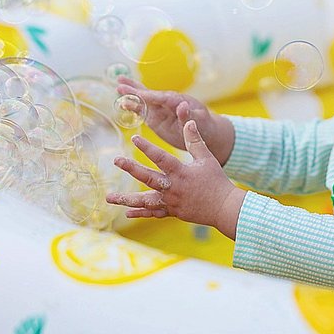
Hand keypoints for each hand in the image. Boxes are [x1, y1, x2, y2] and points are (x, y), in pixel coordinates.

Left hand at [106, 120, 245, 239]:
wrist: (224, 208)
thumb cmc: (216, 181)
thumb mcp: (207, 158)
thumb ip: (194, 140)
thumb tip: (188, 120)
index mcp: (181, 172)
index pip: (161, 157)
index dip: (147, 147)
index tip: (134, 138)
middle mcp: (173, 188)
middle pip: (148, 177)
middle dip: (131, 168)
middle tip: (116, 160)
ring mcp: (171, 202)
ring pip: (145, 200)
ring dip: (126, 199)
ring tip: (109, 197)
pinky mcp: (172, 212)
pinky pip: (153, 213)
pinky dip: (140, 212)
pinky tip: (127, 212)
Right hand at [116, 76, 234, 164]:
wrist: (205, 132)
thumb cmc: (205, 126)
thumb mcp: (200, 121)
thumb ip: (189, 115)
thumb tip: (182, 104)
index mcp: (179, 102)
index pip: (163, 97)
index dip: (151, 96)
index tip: (139, 94)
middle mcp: (167, 103)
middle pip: (150, 94)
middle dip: (136, 90)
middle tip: (121, 82)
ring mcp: (161, 110)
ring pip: (143, 100)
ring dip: (131, 95)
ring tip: (118, 87)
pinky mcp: (156, 118)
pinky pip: (143, 111)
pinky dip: (133, 107)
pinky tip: (122, 103)